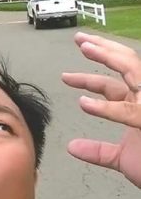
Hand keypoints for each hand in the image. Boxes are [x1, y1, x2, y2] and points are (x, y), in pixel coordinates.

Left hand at [62, 32, 140, 187]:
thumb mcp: (122, 160)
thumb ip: (98, 152)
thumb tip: (71, 147)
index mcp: (138, 106)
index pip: (113, 85)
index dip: (88, 78)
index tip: (65, 76)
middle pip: (126, 65)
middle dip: (103, 48)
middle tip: (79, 38)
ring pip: (133, 71)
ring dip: (109, 56)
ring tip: (85, 47)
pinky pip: (130, 112)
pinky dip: (107, 108)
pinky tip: (84, 104)